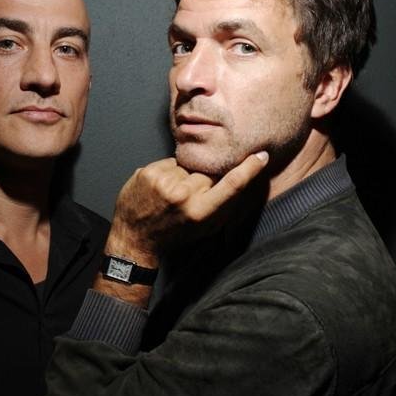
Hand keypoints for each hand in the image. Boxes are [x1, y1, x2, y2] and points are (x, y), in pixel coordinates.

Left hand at [106, 151, 268, 265]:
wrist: (134, 238)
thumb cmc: (173, 234)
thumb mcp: (204, 228)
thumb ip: (223, 206)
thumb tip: (243, 178)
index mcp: (201, 212)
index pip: (231, 185)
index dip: (249, 169)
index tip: (260, 156)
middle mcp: (183, 195)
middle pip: (207, 173)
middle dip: (203, 181)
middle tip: (188, 198)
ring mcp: (163, 182)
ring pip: (187, 167)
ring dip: (183, 177)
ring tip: (171, 195)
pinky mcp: (148, 173)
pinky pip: (169, 163)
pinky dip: (167, 173)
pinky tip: (160, 189)